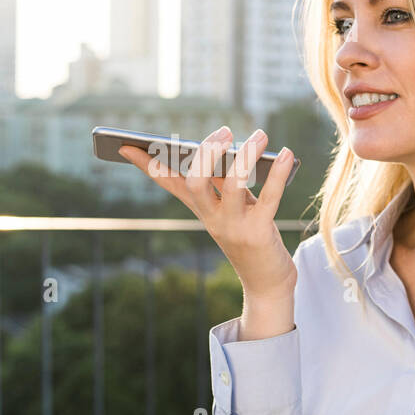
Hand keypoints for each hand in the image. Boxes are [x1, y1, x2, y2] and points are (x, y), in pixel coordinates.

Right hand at [119, 125, 297, 299]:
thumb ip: (226, 181)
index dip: (147, 165)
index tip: (126, 146)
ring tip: (260, 134)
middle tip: (223, 131)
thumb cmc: (250, 237)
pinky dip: (279, 174)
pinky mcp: (259, 233)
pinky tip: (288, 154)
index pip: (169, 184)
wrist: (266, 284)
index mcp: (202, 210)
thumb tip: (230, 147)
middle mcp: (212, 218)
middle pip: (195, 183)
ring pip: (232, 186)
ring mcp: (233, 227)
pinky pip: (270, 198)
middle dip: (205, 154)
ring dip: (246, 157)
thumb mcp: (233, 207)